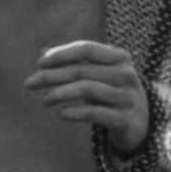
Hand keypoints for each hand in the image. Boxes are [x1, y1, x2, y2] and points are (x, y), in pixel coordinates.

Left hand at [28, 38, 150, 153]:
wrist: (141, 122)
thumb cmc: (112, 93)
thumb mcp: (97, 74)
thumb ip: (74, 62)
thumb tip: (42, 53)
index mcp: (120, 57)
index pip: (86, 48)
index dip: (61, 53)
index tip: (39, 63)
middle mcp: (126, 74)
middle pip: (82, 70)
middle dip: (52, 76)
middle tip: (30, 83)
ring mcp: (127, 97)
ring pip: (88, 89)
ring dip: (60, 94)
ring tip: (44, 100)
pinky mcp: (124, 119)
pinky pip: (96, 113)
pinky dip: (76, 112)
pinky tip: (61, 113)